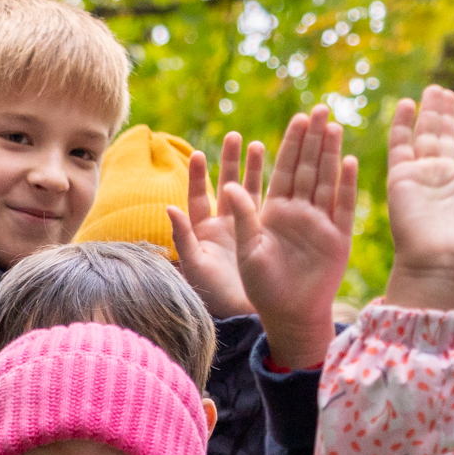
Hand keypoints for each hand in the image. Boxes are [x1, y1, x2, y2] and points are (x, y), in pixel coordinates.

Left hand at [166, 136, 262, 317]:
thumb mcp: (196, 266)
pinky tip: (285, 172)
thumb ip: (182, 236)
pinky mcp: (269, 236)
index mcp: (206, 231)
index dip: (199, 177)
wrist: (245, 317)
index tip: (199, 154)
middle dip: (231, 161)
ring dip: (256, 168)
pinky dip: (279, 189)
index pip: (200, 197)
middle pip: (229, 185)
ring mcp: (250, 229)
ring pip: (253, 191)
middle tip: (234, 137)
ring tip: (258, 145)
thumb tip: (168, 207)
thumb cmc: (215, 296)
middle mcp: (228, 227)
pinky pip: (273, 207)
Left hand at [216, 112, 358, 370]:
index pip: (281, 170)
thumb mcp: (244, 250)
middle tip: (317, 109)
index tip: (294, 120)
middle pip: (306, 169)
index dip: (288, 145)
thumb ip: (240, 217)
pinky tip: (348, 161)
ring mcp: (320, 223)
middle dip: (312, 140)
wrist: (288, 316)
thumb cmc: (261, 288)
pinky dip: (346, 185)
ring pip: (325, 181)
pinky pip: (343, 207)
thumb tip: (226, 185)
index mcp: (273, 212)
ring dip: (330, 154)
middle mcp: (298, 213)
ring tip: (333, 125)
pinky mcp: (337, 238)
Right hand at [381, 86, 453, 312]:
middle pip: (445, 138)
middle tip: (446, 92)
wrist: (440, 262)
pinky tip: (408, 104)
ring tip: (433, 89)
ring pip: (424, 136)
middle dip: (446, 115)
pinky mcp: (401, 177)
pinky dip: (403, 125)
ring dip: (429, 113)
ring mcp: (423, 176)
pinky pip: (400, 146)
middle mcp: (446, 177)